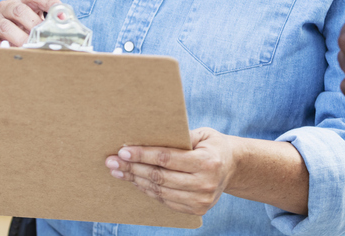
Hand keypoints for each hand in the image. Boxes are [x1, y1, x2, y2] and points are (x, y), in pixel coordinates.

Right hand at [0, 0, 61, 45]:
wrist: (1, 40)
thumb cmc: (26, 29)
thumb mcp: (38, 21)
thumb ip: (51, 22)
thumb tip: (66, 26)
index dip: (50, 3)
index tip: (62, 15)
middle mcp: (6, 6)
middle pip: (20, 10)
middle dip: (34, 24)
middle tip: (45, 36)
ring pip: (5, 26)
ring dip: (20, 38)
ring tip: (31, 47)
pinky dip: (5, 49)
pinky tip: (16, 54)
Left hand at [105, 128, 236, 216]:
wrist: (233, 167)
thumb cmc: (213, 145)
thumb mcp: (203, 134)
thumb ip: (180, 136)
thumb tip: (147, 135)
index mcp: (207, 162)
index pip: (167, 159)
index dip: (143, 155)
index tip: (123, 151)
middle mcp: (205, 184)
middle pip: (160, 177)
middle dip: (133, 168)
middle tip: (112, 161)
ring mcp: (201, 200)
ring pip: (160, 191)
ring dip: (136, 181)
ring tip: (118, 171)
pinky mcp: (196, 209)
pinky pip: (165, 200)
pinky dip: (148, 190)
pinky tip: (135, 181)